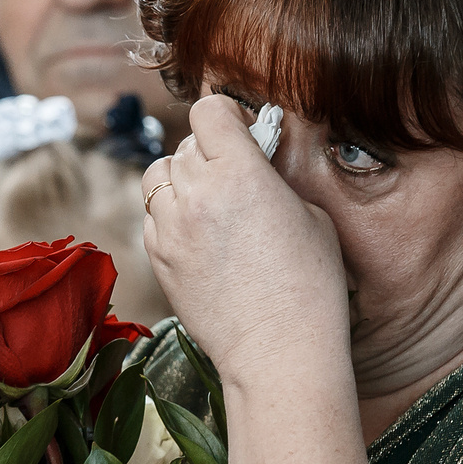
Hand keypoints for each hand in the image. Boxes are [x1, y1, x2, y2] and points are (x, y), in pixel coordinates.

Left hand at [141, 95, 349, 388]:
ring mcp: (170, 228)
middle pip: (186, 144)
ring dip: (181, 179)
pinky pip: (152, 217)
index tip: (243, 132)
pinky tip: (198, 235)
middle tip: (235, 174)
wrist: (278, 352)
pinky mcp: (158, 259)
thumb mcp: (310, 216)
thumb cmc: (309, 288)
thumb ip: (273, 180)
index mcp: (239, 172)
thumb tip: (256, 168)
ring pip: (158, 176)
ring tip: (208, 201)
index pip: (209, 110)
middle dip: (210, 151)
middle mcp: (195, 194)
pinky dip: (169, 216)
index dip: (227, 116)